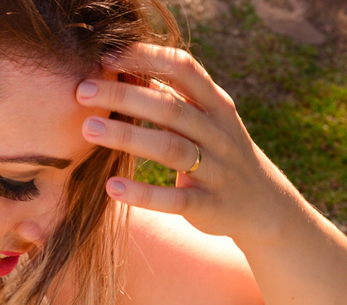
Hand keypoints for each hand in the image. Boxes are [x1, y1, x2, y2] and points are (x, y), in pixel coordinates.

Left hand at [76, 42, 299, 245]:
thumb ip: (173, 98)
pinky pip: (174, 199)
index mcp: (217, 105)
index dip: (146, 59)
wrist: (264, 206)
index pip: (183, 69)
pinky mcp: (209, 206)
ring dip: (128, 137)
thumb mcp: (207, 120)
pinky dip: (143, 194)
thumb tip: (126, 70)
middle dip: (125, 97)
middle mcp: (218, 133)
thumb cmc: (220, 153)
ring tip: (89, 129)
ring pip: (170, 149)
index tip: (106, 57)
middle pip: (170, 109)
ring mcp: (216, 170)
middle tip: (82, 91)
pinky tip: (112, 187)